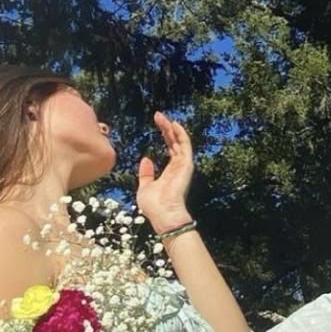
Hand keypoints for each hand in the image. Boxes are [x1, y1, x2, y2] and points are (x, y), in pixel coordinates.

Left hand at [136, 112, 193, 232]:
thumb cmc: (154, 206)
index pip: (170, 148)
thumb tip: (146, 159)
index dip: (165, 135)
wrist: (164, 215)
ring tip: (162, 117)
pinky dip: (181, 135)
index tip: (157, 123)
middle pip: (175, 142)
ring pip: (180, 141)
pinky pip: (185, 146)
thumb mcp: (145, 187)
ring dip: (172, 128)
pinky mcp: (186, 165)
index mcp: (170, 171)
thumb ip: (146, 174)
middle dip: (167, 128)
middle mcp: (178, 167)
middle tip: (158, 115)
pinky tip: (174, 125)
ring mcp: (183, 166)